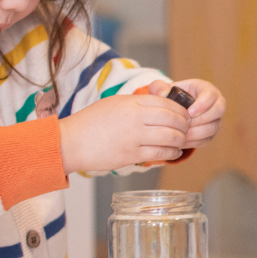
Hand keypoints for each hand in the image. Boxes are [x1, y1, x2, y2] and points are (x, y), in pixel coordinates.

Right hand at [60, 93, 189, 173]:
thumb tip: (160, 106)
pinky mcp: (132, 155)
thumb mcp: (114, 103)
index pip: (167, 103)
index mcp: (132, 102)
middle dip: (184, 124)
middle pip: (173, 119)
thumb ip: (137, 104)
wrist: (69, 142)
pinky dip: (172, 152)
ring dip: (181, 139)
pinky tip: (174, 151)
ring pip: (171, 136)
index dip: (180, 109)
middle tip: (187, 128)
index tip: (185, 114)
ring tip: (181, 140)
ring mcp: (134, 137)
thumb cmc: (90, 122)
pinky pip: (160, 153)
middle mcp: (136, 118)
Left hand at [149, 79, 224, 148]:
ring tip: (181, 134)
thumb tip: (164, 93)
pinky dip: (194, 141)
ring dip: (197, 132)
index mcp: (205, 89)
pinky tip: (182, 141)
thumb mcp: (161, 89)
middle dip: (202, 119)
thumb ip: (159, 87)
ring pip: (213, 127)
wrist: (170, 113)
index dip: (203, 104)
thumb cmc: (167, 98)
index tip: (190, 112)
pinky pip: (207, 139)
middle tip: (185, 124)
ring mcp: (214, 118)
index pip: (212, 95)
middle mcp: (214, 103)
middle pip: (219, 110)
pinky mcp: (210, 132)